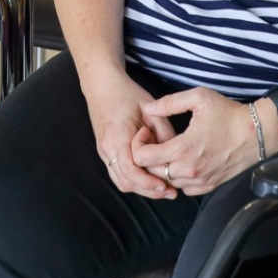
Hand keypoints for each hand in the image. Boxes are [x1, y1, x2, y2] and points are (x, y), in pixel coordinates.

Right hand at [83, 70, 175, 198]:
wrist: (101, 85)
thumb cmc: (127, 94)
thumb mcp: (151, 109)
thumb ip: (164, 132)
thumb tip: (176, 155)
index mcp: (118, 136)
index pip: (130, 170)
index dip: (148, 183)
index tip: (166, 186)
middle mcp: (107, 147)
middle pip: (126, 182)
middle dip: (148, 191)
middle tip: (170, 192)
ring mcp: (103, 151)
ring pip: (121, 182)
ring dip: (141, 188)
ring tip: (162, 187)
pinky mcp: (105, 152)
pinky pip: (118, 174)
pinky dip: (133, 180)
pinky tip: (149, 177)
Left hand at [132, 89, 277, 195]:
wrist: (258, 133)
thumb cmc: (229, 114)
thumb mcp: (199, 98)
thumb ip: (169, 103)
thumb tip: (147, 108)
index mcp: (183, 149)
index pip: (143, 159)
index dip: (138, 145)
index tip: (146, 133)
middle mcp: (189, 170)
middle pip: (151, 174)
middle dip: (147, 158)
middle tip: (153, 141)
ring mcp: (200, 180)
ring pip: (167, 183)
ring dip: (161, 169)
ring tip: (167, 150)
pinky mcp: (210, 185)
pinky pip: (184, 188)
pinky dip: (178, 178)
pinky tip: (182, 161)